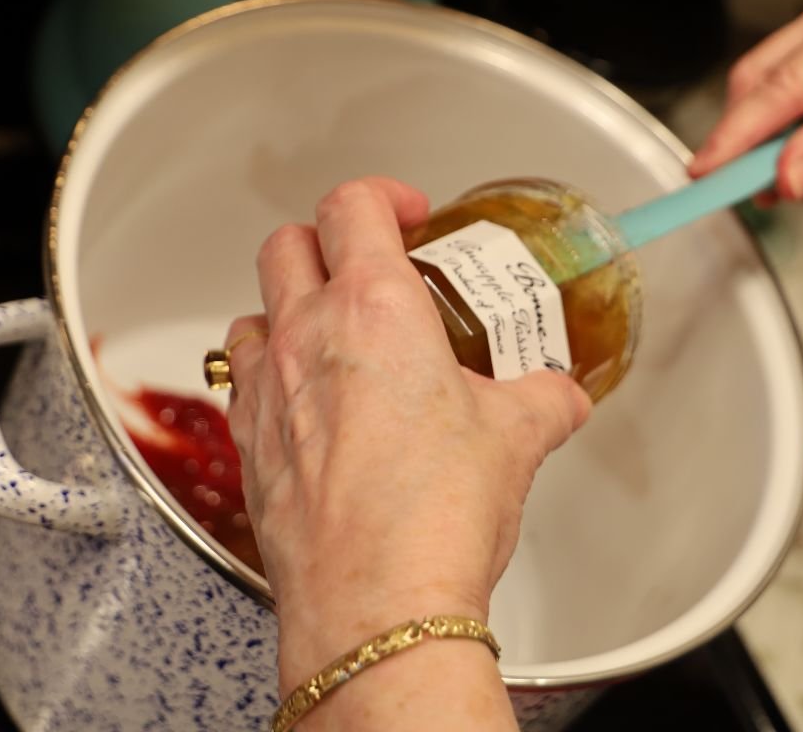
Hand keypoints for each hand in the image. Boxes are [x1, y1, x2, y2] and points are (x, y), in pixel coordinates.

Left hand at [224, 177, 590, 696]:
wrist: (376, 607)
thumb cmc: (433, 517)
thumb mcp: (517, 440)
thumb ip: (542, 398)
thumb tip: (559, 394)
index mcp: (375, 309)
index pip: (354, 206)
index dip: (383, 196)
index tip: (409, 214)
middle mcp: (307, 337)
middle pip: (287, 244)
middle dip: (325, 238)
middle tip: (366, 259)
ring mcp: (268, 391)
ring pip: (252, 311)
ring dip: (285, 305)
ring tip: (329, 330)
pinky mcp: (249, 447)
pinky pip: (243, 383)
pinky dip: (270, 374)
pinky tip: (308, 403)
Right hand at [687, 0, 802, 198]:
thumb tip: (782, 178)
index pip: (782, 84)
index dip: (738, 134)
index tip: (705, 175)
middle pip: (761, 79)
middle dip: (743, 138)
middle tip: (736, 193)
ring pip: (769, 86)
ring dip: (763, 138)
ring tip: (776, 187)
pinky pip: (790, 91)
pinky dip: (784, 131)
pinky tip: (795, 162)